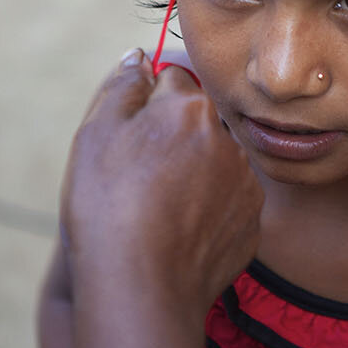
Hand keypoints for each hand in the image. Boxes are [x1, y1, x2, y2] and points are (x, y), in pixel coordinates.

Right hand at [61, 49, 262, 316]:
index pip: (170, 80)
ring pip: (214, 162)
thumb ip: (121, 86)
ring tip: (156, 210)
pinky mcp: (252, 224)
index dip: (144, 106)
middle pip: (196, 122)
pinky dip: (206, 211)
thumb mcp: (95, 135)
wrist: (142, 289)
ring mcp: (245, 184)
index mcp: (190, 107)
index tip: (127, 138)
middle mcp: (228, 139)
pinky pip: (227, 203)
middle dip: (171, 138)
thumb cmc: (109, 207)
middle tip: (137, 178)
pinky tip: (177, 233)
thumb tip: (138, 58)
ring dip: (192, 173)